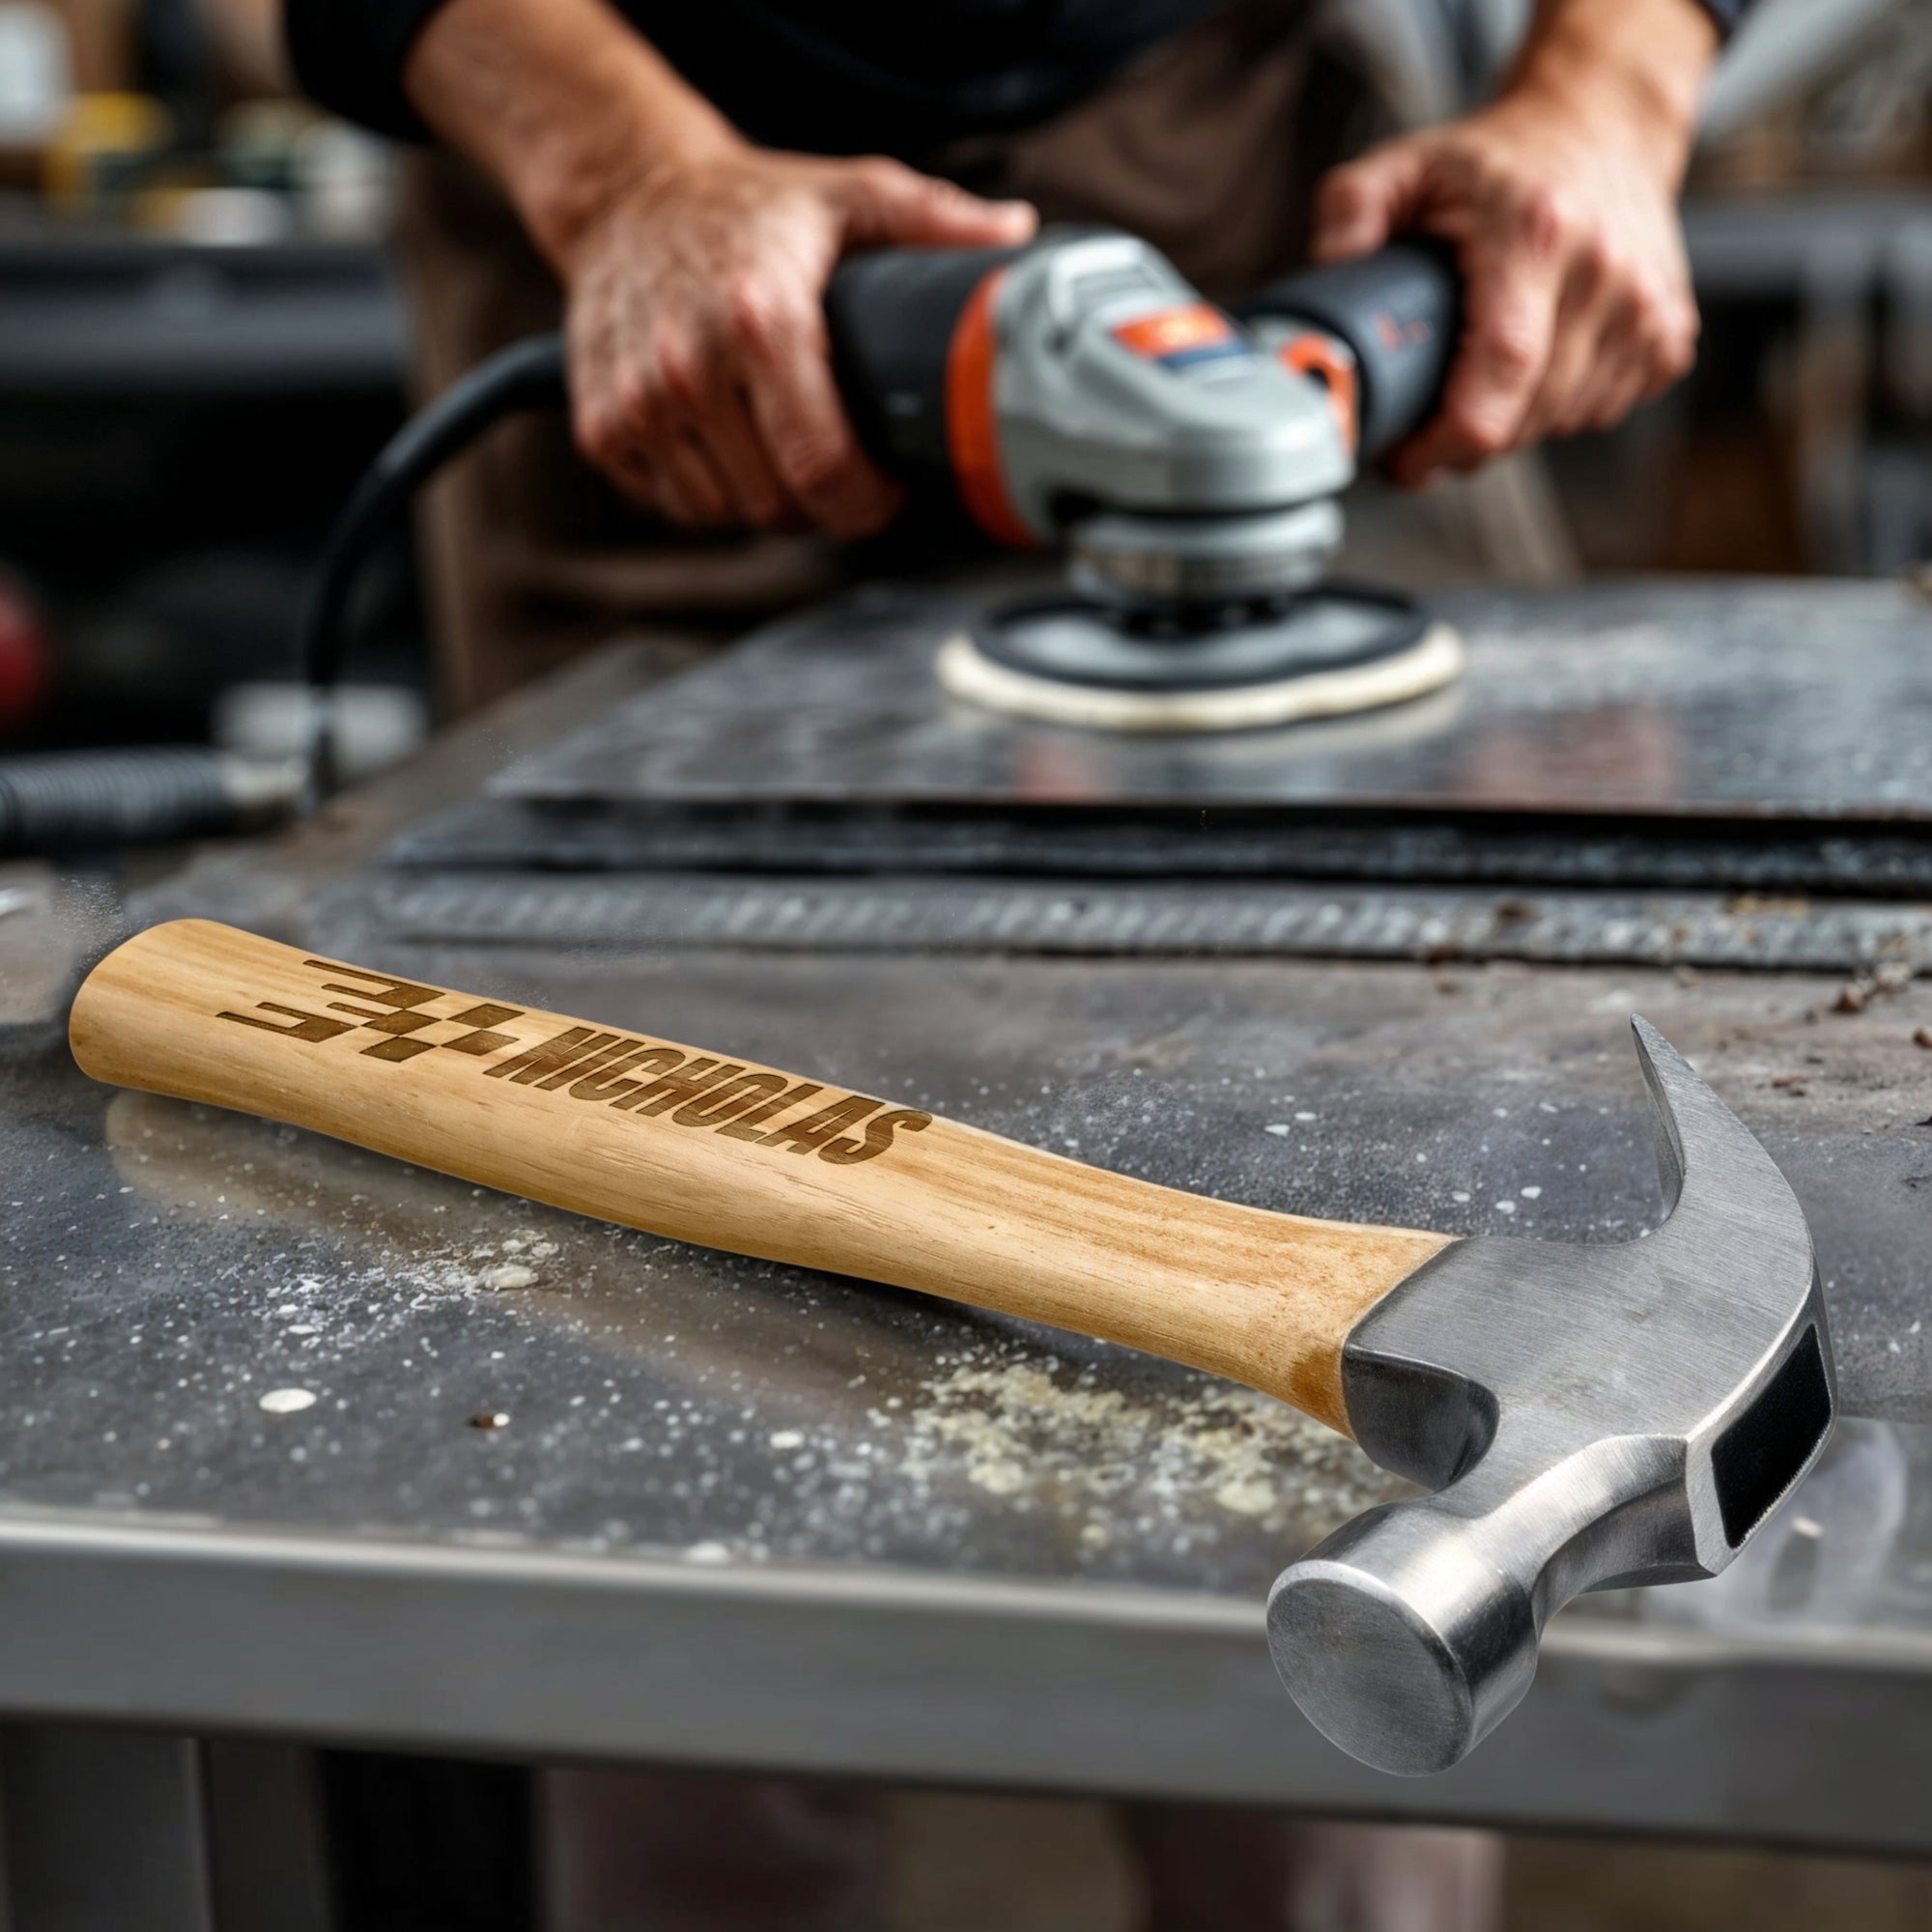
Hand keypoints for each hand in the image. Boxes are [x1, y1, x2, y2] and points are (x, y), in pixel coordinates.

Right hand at [558, 146, 1035, 535]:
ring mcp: (638, 402)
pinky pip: (674, 505)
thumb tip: (1017, 243)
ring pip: (726, 514)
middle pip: (777, 503)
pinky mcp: (602, 425)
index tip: (887, 493)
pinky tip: (732, 449)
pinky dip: (709, 493)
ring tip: (785, 453)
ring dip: (764, 501)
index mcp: (760, 319)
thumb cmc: (748, 207)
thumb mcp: (850, 194)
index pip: (822, 466)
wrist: (628, 194)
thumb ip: (935, 221)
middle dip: (823, 504)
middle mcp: (690, 366)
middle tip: (843, 470)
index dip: (866, 502)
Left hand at [1312, 6, 1711, 485]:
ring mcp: (1646, 310)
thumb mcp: (1408, 165)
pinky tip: (1533, 370)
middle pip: (1525, 417)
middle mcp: (1604, 274)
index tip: (1406, 458)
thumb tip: (1328, 270)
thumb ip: (1350, 209)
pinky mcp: (1669, 338)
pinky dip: (1556, 412)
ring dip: (1508, 427)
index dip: (1448, 441)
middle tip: (1422, 424)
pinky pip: (1597, 414)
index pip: (1502, 371)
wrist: (1603, 129)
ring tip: (1476, 384)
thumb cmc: (1500, 161)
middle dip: (1461, 443)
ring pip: (1559, 424)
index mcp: (1535, 234)